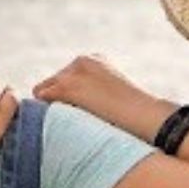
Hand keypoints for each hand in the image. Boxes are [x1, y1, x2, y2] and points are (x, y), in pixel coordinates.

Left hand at [33, 53, 165, 144]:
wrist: (147, 117)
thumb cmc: (137, 118)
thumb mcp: (115, 98)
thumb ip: (96, 97)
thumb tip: (80, 112)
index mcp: (95, 61)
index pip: (65, 77)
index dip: (68, 100)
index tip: (77, 115)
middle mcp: (82, 61)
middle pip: (51, 83)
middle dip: (56, 102)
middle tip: (69, 123)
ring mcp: (73, 73)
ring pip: (43, 92)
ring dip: (51, 109)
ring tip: (67, 126)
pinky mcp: (67, 87)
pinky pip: (41, 99)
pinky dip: (45, 114)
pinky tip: (61, 126)